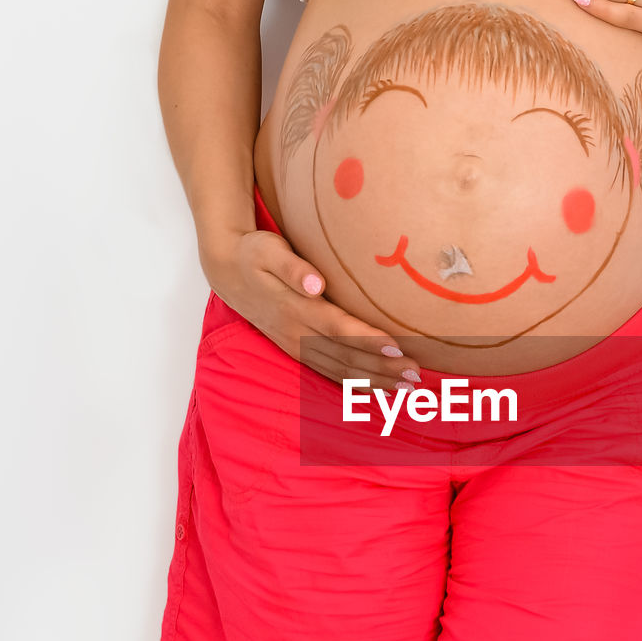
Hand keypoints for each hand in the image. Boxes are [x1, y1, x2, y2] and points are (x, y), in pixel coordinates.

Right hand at [198, 225, 422, 392]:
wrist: (226, 271)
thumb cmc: (253, 255)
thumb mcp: (268, 250)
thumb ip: (293, 267)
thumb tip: (316, 284)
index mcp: (294, 308)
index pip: (337, 328)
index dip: (367, 340)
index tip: (397, 348)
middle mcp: (296, 333)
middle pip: (344, 355)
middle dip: (380, 368)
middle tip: (415, 374)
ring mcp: (295, 346)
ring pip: (338, 370)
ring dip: (372, 380)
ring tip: (405, 386)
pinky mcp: (296, 351)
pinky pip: (328, 373)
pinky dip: (353, 384)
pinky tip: (377, 390)